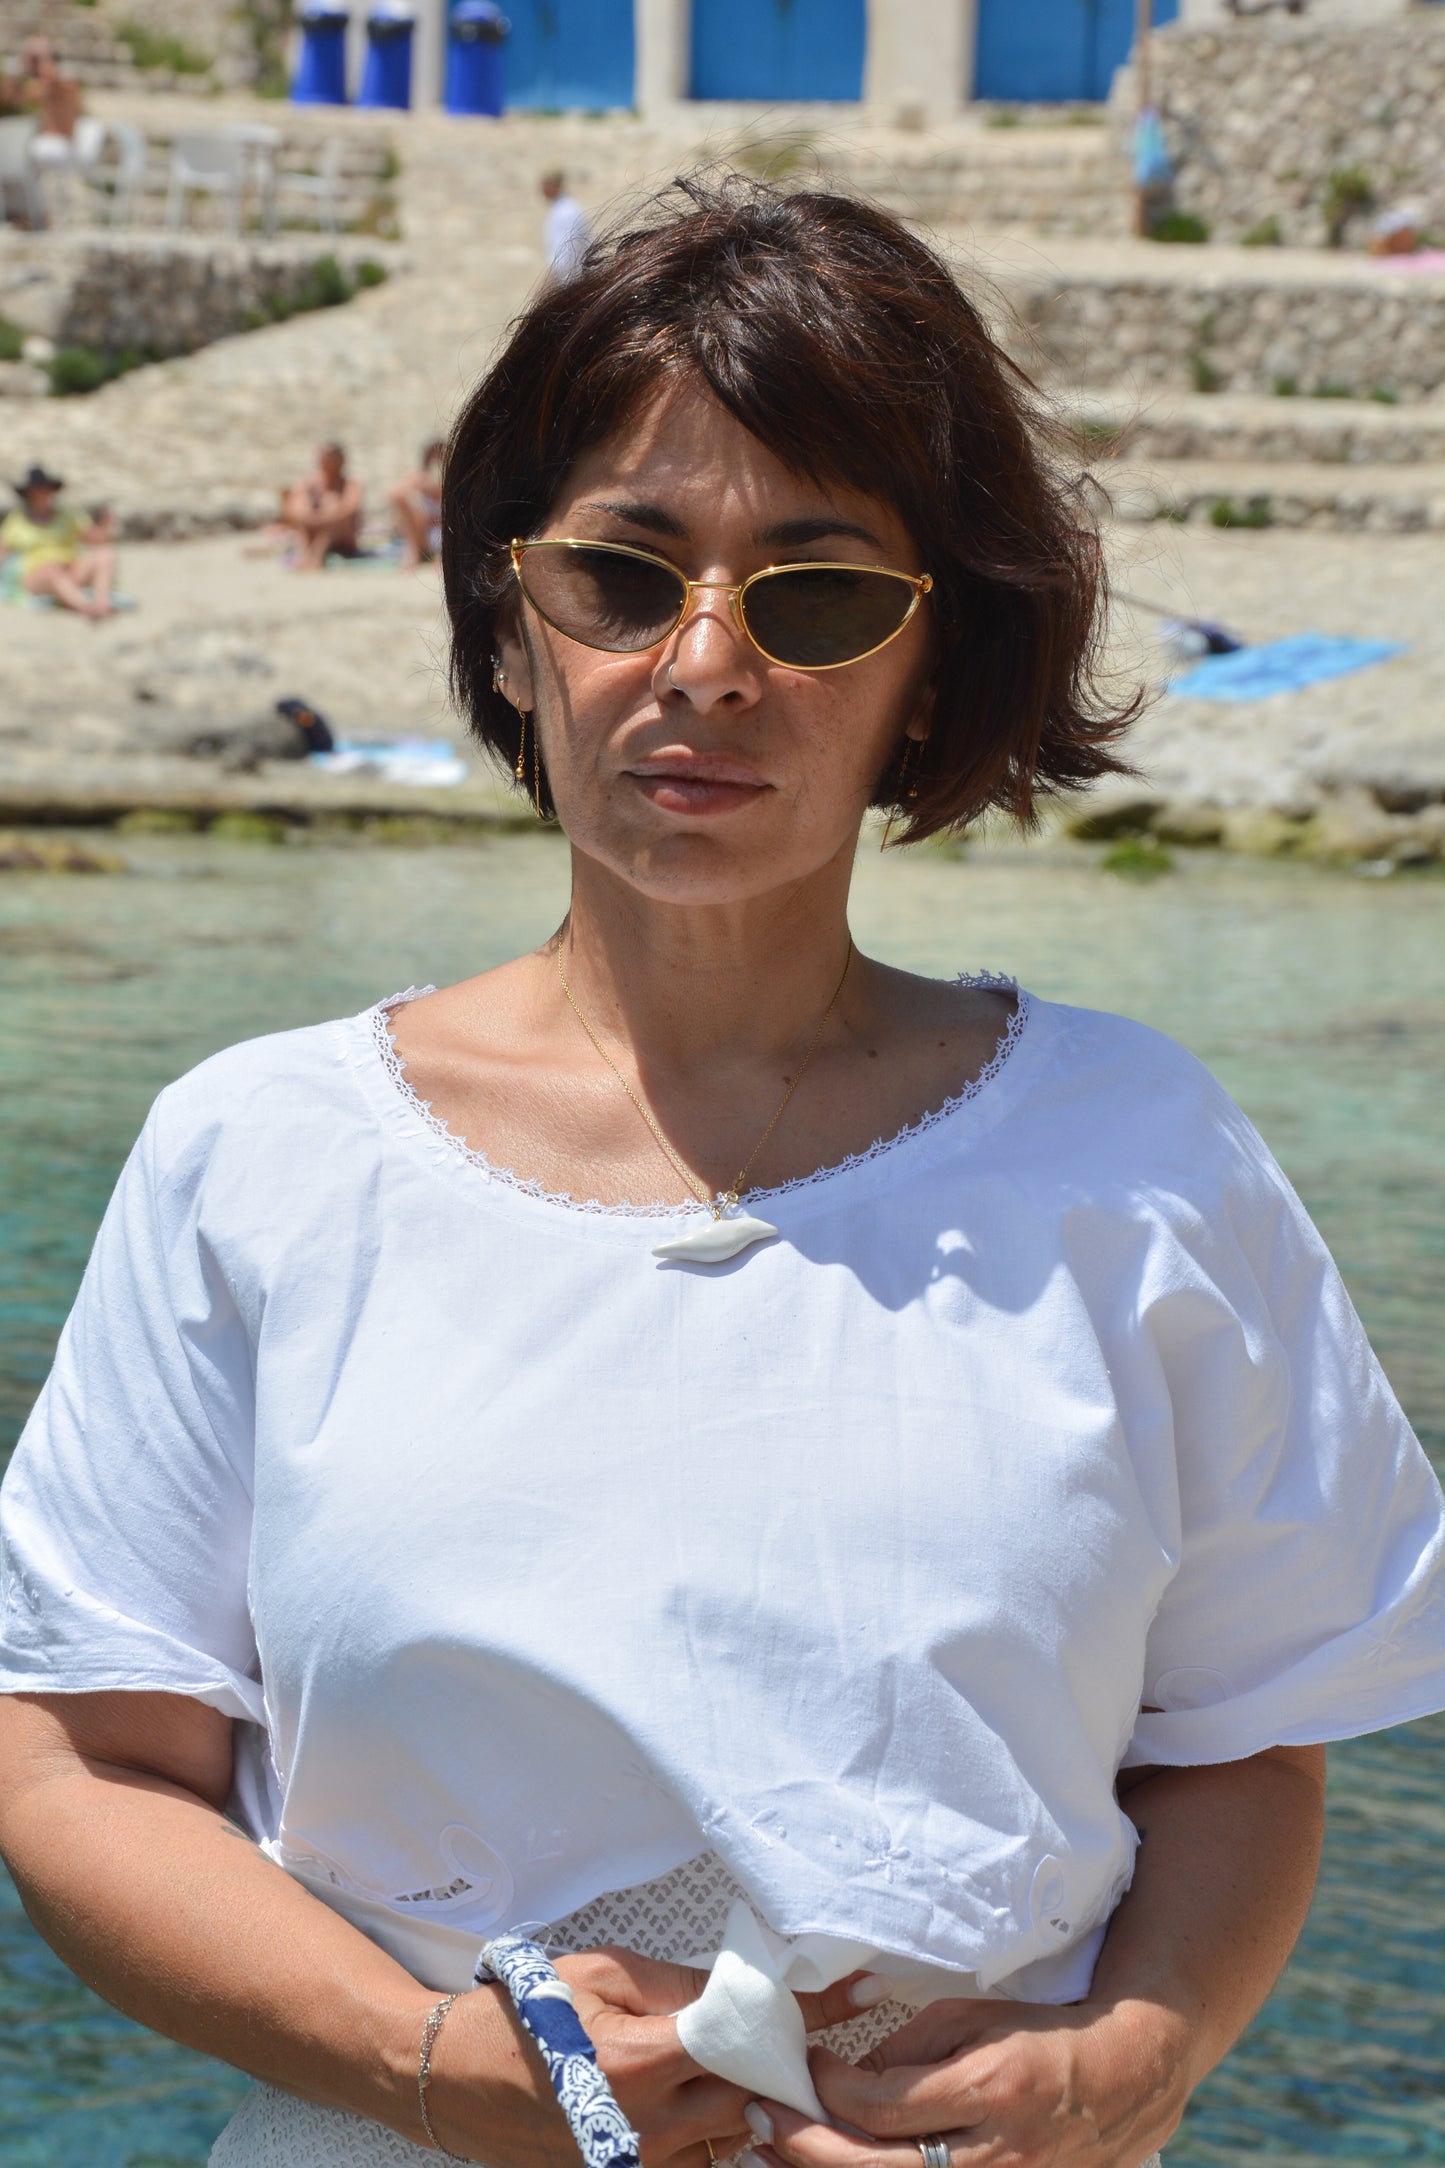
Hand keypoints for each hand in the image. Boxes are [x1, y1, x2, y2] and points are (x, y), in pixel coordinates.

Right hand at [425, 1945, 852, 2167]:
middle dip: (782, 2060)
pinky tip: (714, 2095)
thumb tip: (749, 1988)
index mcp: (639, 2065)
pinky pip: (702, 2162)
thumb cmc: (523, 2015)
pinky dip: (718, 2129)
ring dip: (754, 2099)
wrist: (454, 2080)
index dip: (807, 2014)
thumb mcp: (600, 1974)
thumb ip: (678, 1985)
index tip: (859, 1989)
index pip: (748, 2038)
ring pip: (734, 2137)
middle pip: (753, 2096)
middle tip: (806, 2025)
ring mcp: (639, 2167)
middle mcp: (646, 2130)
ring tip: (768, 2060)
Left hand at [744, 1995, 1191, 2167]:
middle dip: (804, 2145)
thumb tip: (846, 2079)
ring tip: (769, 2153)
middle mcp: (991, 2155)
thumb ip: (907, 2049)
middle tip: (758, 2116)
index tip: (801, 2064)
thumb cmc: (1039, 2038)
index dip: (829, 2087)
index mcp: (987, 2091)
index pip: (882, 2103)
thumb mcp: (973, 2020)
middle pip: (874, 2167)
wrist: (1121, 2082)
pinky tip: (827, 2165)